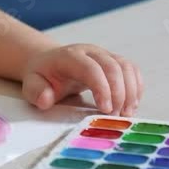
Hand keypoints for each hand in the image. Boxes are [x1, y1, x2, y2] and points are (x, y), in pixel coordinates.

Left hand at [21, 44, 143, 115]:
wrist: (49, 62)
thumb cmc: (43, 76)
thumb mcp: (32, 84)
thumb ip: (36, 92)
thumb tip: (45, 100)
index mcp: (69, 56)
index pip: (91, 68)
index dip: (102, 88)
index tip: (106, 110)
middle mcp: (90, 52)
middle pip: (113, 66)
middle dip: (119, 93)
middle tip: (117, 116)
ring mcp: (104, 55)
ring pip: (126, 67)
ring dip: (131, 91)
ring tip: (126, 113)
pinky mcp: (114, 62)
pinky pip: (132, 70)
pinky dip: (135, 88)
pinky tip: (131, 104)